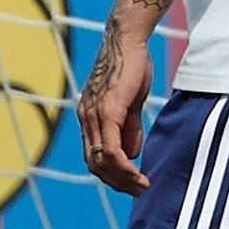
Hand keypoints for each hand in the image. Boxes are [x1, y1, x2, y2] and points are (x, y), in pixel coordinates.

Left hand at [77, 24, 152, 194]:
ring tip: (141, 184)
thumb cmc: (131, 65)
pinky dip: (123, 165)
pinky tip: (137, 173)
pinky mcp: (107, 109)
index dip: (111, 175)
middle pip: (94, 164)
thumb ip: (129, 127)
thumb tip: (131, 153)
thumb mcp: (130, 101)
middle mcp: (86, 117)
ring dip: (121, 178)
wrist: (127, 38)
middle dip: (117, 182)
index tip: (132, 182)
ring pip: (101, 160)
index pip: (93, 156)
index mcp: (89, 116)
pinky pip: (110, 148)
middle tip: (139, 189)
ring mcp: (94, 114)